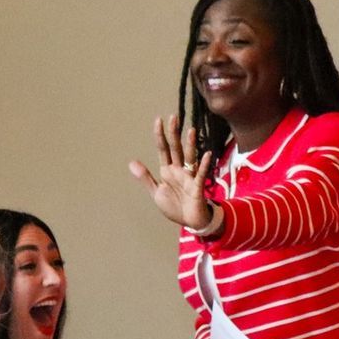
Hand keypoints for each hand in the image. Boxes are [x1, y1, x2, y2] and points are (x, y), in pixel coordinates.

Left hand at [128, 114, 215, 231]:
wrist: (190, 222)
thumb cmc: (174, 206)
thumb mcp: (156, 192)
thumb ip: (146, 178)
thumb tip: (132, 163)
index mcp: (167, 170)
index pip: (163, 149)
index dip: (160, 135)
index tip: (159, 119)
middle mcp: (178, 170)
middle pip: (176, 148)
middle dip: (174, 133)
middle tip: (173, 117)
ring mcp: (189, 177)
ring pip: (189, 157)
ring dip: (190, 145)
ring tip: (191, 130)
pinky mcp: (197, 187)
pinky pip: (201, 174)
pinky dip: (203, 165)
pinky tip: (206, 155)